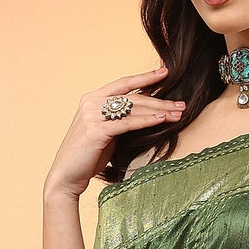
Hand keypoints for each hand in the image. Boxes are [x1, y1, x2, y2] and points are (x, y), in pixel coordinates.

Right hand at [44, 65, 185, 196]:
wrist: (66, 175)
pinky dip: (145, 121)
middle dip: (160, 100)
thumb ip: (120, 120)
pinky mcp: (96, 130)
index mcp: (93, 98)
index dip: (145, 78)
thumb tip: (145, 114)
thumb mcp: (107, 133)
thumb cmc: (88, 157)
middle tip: (181, 103)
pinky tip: (161, 120)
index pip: (124, 83)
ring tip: (178, 113)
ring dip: (158, 110)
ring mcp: (92, 114)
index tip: (165, 73)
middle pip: (133, 97)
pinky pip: (127, 123)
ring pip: (132, 108)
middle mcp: (91, 102)